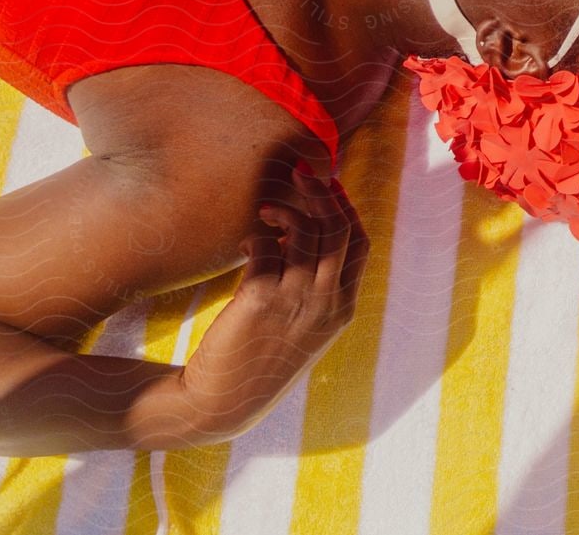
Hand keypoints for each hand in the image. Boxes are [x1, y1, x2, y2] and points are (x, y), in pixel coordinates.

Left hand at [172, 170, 368, 442]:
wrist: (218, 404)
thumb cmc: (259, 364)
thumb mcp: (302, 330)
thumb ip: (313, 288)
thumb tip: (303, 235)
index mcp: (342, 310)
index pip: (360, 244)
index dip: (347, 210)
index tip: (330, 188)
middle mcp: (326, 303)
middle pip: (338, 229)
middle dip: (323, 193)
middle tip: (303, 173)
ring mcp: (296, 301)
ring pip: (306, 233)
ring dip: (288, 209)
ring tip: (267, 208)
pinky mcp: (260, 299)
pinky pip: (267, 248)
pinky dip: (258, 236)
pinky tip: (246, 242)